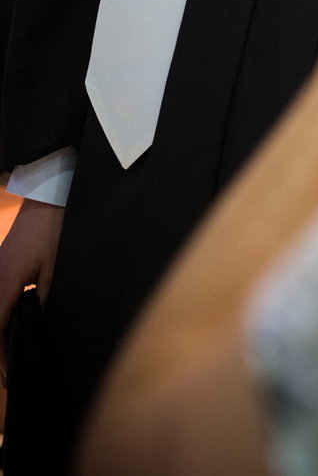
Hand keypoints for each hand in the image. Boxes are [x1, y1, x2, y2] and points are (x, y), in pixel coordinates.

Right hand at [0, 197, 64, 381]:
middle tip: (10, 373)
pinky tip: (13, 328)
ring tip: (12, 356)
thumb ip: (43, 302)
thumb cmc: (54, 233)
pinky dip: (2, 317)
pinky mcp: (1, 266)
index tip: (10, 376)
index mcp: (4, 283)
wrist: (49, 200)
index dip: (1, 355)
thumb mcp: (54, 271)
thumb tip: (36, 330)